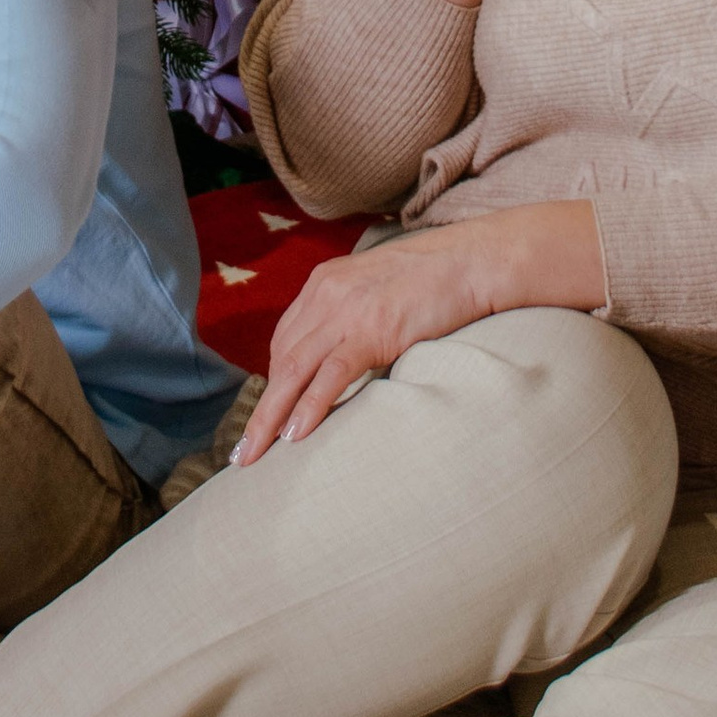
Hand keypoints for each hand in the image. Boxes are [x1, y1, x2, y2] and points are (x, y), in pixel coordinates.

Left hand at [238, 202, 605, 460]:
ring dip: (271, 418)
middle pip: (279, 360)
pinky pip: (330, 374)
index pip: (285, 340)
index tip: (271, 417)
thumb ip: (353, 316)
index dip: (274, 383)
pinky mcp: (371, 329)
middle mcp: (326, 294)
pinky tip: (296, 435)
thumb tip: (344, 355)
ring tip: (255, 454)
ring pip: (294, 371)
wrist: (472, 262)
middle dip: (261, 409)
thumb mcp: (377, 290)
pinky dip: (310, 406)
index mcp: (324, 283)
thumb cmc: (434, 280)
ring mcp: (346, 311)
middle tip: (244, 450)